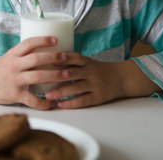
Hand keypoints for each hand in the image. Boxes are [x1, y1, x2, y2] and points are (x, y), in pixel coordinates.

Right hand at [0, 36, 67, 109]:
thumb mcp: (9, 57)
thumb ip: (24, 54)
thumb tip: (45, 48)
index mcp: (14, 54)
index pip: (29, 43)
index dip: (43, 40)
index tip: (56, 39)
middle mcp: (15, 65)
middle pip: (37, 58)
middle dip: (54, 57)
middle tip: (66, 57)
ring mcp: (15, 80)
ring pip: (38, 76)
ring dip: (55, 76)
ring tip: (66, 75)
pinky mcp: (15, 95)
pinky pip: (33, 100)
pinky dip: (45, 103)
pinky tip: (53, 103)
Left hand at [43, 55, 160, 108]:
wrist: (121, 78)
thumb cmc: (97, 69)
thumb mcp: (86, 62)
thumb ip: (70, 62)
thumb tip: (45, 60)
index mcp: (86, 61)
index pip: (74, 57)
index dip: (63, 58)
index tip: (50, 60)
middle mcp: (90, 72)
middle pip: (73, 73)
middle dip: (56, 77)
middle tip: (41, 80)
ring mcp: (95, 84)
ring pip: (76, 88)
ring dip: (61, 92)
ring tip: (48, 96)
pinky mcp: (98, 96)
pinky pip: (83, 100)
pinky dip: (71, 103)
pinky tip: (61, 104)